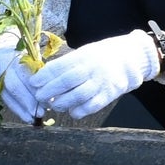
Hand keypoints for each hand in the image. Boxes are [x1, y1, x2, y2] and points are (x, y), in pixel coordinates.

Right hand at [0, 32, 41, 123]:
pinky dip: (15, 108)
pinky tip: (25, 116)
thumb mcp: (30, 55)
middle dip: (28, 101)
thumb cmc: (20, 54)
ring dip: (21, 108)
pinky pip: (2, 99)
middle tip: (41, 112)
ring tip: (33, 118)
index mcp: (13, 55)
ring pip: (6, 95)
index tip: (48, 100)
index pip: (24, 74)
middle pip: (14, 86)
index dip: (36, 89)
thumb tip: (52, 88)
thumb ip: (38, 69)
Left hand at [32, 31, 160, 120]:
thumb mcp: (84, 53)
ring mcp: (101, 82)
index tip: (33, 83)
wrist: (130, 59)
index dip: (44, 76)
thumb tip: (44, 77)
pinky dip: (78, 111)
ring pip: (77, 96)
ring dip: (61, 103)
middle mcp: (92, 69)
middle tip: (39, 96)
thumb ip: (67, 64)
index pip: (59, 67)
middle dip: (48, 91)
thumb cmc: (101, 57)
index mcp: (83, 56)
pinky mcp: (109, 94)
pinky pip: (90, 106)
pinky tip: (71, 111)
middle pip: (66, 82)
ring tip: (54, 104)